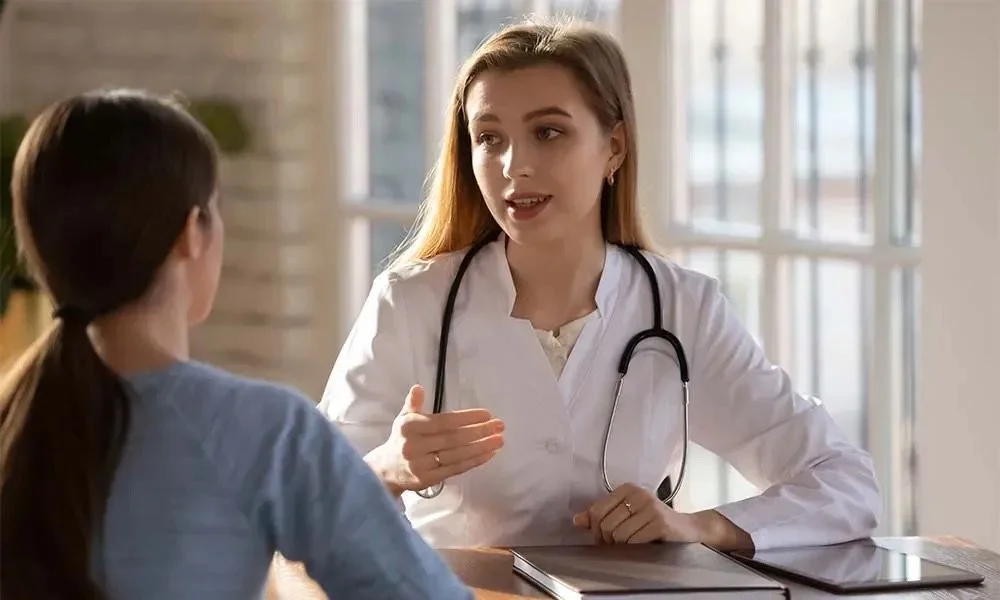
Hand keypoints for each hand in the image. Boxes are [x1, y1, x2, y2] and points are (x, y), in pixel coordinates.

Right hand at [371, 384, 504, 496]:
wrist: (385, 470)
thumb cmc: (401, 440)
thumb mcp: (403, 419)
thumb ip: (413, 404)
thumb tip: (418, 388)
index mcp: (410, 427)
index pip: (444, 421)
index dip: (466, 418)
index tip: (487, 414)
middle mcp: (415, 445)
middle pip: (453, 438)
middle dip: (479, 432)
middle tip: (500, 426)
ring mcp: (421, 464)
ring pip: (456, 455)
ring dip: (480, 447)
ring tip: (499, 440)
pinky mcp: (428, 480)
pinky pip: (455, 469)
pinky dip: (474, 461)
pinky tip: (489, 454)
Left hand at [572, 483, 701, 544]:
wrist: (687, 528)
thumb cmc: (654, 522)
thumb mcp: (627, 514)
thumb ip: (602, 516)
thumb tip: (577, 520)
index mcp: (627, 489)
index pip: (597, 510)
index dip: (596, 529)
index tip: (604, 537)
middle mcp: (639, 494)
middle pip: (606, 524)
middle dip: (608, 540)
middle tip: (617, 545)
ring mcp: (650, 507)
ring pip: (618, 535)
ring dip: (621, 546)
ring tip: (631, 545)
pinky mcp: (660, 523)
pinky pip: (633, 541)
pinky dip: (634, 548)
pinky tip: (641, 546)